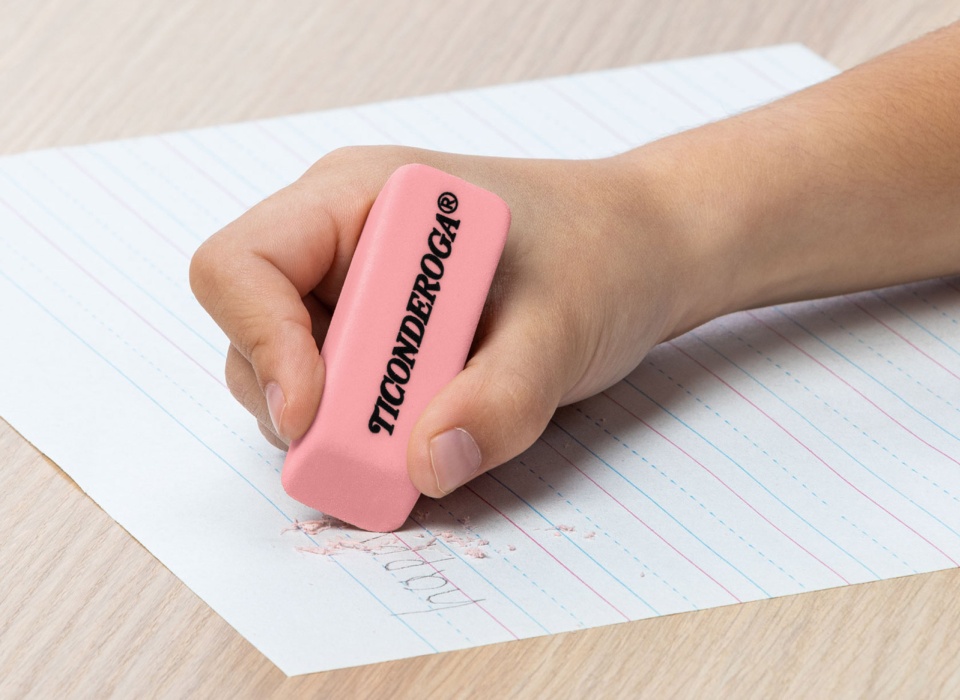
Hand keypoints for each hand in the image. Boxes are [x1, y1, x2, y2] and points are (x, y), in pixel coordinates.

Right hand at [190, 145, 702, 496]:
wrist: (635, 254)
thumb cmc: (600, 255)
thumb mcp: (563, 327)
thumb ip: (501, 399)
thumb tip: (426, 466)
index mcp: (360, 197)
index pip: (242, 263)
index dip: (261, 341)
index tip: (315, 414)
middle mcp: (338, 242)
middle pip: (254, 333)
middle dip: (307, 404)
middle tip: (385, 447)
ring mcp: (351, 290)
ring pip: (286, 375)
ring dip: (339, 425)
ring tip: (428, 429)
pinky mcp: (371, 335)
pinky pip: (334, 394)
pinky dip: (365, 428)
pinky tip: (430, 420)